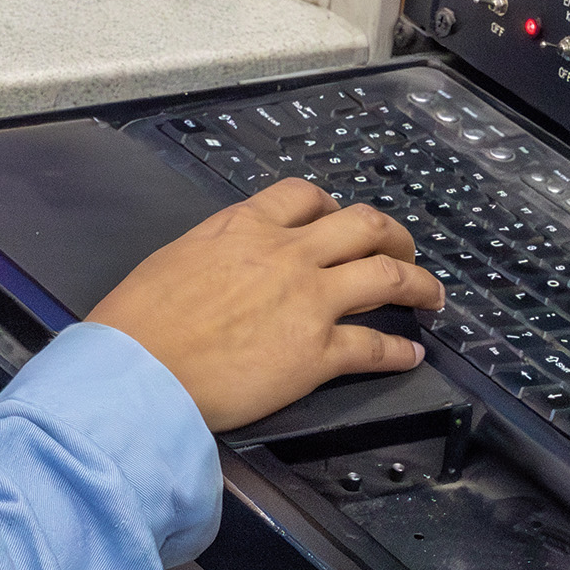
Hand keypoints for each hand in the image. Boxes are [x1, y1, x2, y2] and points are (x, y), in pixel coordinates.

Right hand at [81, 176, 442, 429]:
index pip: (304, 197)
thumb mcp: (173, 258)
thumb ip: (213, 250)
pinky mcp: (317, 354)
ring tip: (431, 296)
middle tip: (403, 251)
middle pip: (364, 226)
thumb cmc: (138, 324)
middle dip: (393, 237)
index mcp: (243, 228)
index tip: (339, 219)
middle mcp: (285, 255)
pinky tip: (411, 356)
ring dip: (419, 284)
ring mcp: (308, 302)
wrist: (137, 373)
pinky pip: (375, 347)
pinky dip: (400, 353)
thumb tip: (224, 259)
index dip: (332, 206)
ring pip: (386, 277)